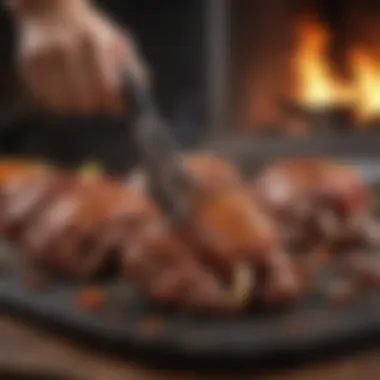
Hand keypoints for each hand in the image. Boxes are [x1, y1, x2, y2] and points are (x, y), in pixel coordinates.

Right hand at [14, 0, 147, 113]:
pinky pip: (47, 102)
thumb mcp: (119, 45)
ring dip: (77, 107)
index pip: (106, 90)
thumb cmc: (94, 36)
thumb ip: (133, 73)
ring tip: (81, 95)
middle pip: (86, 103)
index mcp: (93, 40)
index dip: (114, 104)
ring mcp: (43, 56)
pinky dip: (59, 104)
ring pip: (65, 106)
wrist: (52, 14)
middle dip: (96, 107)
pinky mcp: (27, 65)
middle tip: (98, 102)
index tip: (115, 106)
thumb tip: (139, 106)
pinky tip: (65, 92)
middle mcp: (65, 47)